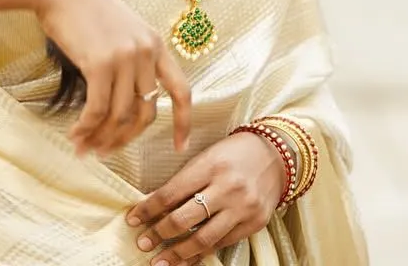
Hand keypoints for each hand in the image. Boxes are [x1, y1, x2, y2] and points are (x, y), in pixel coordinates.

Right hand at [34, 0, 190, 156]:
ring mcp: (124, 58)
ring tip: (84, 147)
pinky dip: (86, 127)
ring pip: (120, 115)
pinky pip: (97, 110)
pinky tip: (75, 134)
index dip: (183, 121)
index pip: (181, 90)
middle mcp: (146, 52)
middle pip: (145, 112)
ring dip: (101, 138)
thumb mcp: (120, 30)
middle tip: (106, 151)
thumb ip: (130, 59)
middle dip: (126, 138)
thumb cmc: (84, 8)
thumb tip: (126, 103)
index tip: (180, 146)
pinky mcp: (100, 63)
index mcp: (155, 44)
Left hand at [126, 131, 286, 263]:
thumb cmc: (233, 152)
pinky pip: (222, 244)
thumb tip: (155, 204)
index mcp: (210, 165)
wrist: (275, 155)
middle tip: (142, 242)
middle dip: (159, 233)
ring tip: (160, 261)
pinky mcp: (254, 224)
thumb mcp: (207, 156)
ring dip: (178, 253)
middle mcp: (227, 188)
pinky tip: (186, 259)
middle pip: (185, 218)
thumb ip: (185, 179)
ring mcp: (242, 208)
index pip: (171, 192)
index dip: (148, 208)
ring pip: (203, 239)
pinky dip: (201, 254)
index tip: (133, 218)